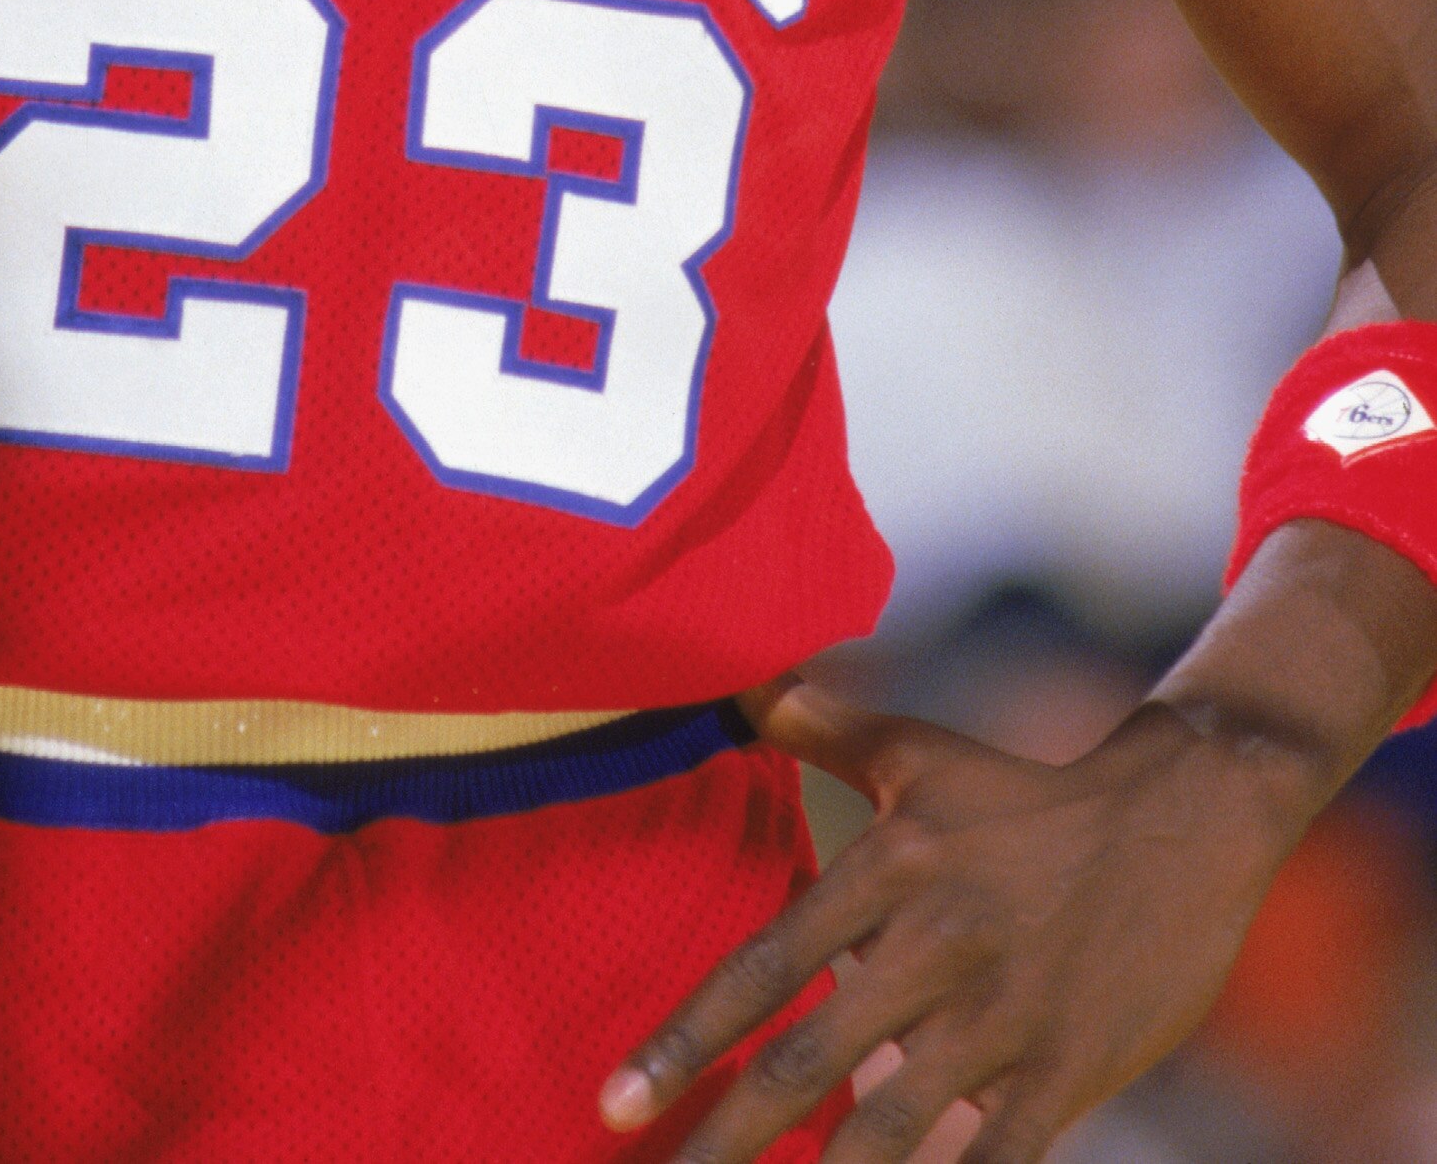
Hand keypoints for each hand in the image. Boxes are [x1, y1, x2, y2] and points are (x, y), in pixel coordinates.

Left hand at [597, 676, 1304, 1162]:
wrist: (1181, 823)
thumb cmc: (1025, 793)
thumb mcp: (917, 750)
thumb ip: (817, 724)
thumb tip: (733, 680)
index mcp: (890, 868)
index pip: (767, 968)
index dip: (686, 1039)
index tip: (616, 1100)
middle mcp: (937, 945)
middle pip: (810, 1064)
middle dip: (726, 1137)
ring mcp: (1005, 1017)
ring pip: (890, 1130)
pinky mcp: (1068, 1070)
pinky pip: (993, 1160)